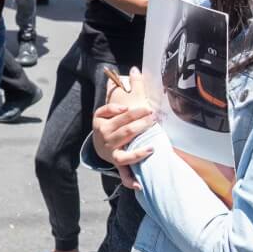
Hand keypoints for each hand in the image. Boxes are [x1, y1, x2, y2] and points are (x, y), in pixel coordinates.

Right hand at [92, 66, 155, 188]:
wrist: (99, 145)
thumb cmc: (109, 123)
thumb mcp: (112, 106)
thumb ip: (125, 87)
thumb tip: (135, 67)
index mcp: (100, 120)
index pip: (105, 113)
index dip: (117, 112)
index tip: (130, 108)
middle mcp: (104, 136)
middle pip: (122, 130)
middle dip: (138, 123)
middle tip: (153, 116)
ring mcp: (110, 151)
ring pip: (124, 152)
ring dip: (138, 149)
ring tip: (153, 144)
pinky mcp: (117, 163)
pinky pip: (123, 173)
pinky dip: (130, 180)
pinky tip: (140, 184)